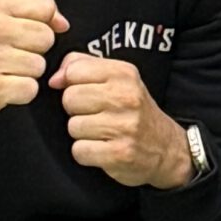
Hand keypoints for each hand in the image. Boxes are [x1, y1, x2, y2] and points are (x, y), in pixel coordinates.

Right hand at [0, 0, 65, 126]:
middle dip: (35, 50)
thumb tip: (62, 23)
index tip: (27, 32)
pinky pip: (30, 89)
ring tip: (5, 71)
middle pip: (46, 37)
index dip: (44, 22)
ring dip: (27, 73)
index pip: (45, 6)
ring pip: (39, 65)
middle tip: (12, 55)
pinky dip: (21, 92)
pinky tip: (4, 87)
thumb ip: (32, 11)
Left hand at [53, 53, 192, 187]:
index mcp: (124, 73)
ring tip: (100, 133)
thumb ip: (83, 66)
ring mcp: (124, 126)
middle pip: (70, 99)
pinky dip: (86, 153)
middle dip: (75, 110)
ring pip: (73, 126)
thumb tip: (54, 79)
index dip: (71, 83)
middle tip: (94, 115)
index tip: (85, 92)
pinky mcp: (119, 154)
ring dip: (81, 133)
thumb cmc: (133, 110)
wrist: (166, 148)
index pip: (75, 70)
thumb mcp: (117, 78)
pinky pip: (79, 151)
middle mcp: (126, 97)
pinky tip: (101, 149)